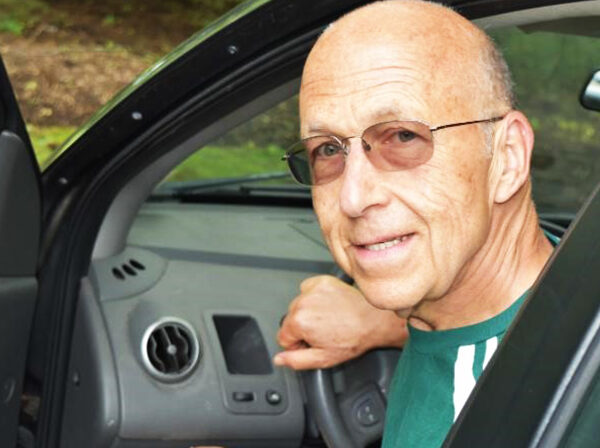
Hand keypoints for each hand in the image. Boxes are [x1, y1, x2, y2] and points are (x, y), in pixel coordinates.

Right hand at [274, 275, 407, 369]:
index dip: (297, 345)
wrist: (372, 320)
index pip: (283, 337)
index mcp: (299, 322)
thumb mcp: (323, 359)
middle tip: (323, 332)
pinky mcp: (321, 281)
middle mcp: (303, 302)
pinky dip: (314, 297)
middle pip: (289, 320)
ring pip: (298, 305)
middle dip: (302, 328)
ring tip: (327, 319)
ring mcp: (312, 289)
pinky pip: (307, 289)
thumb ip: (296, 361)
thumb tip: (279, 359)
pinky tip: (327, 306)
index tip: (312, 343)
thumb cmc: (353, 338)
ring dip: (308, 312)